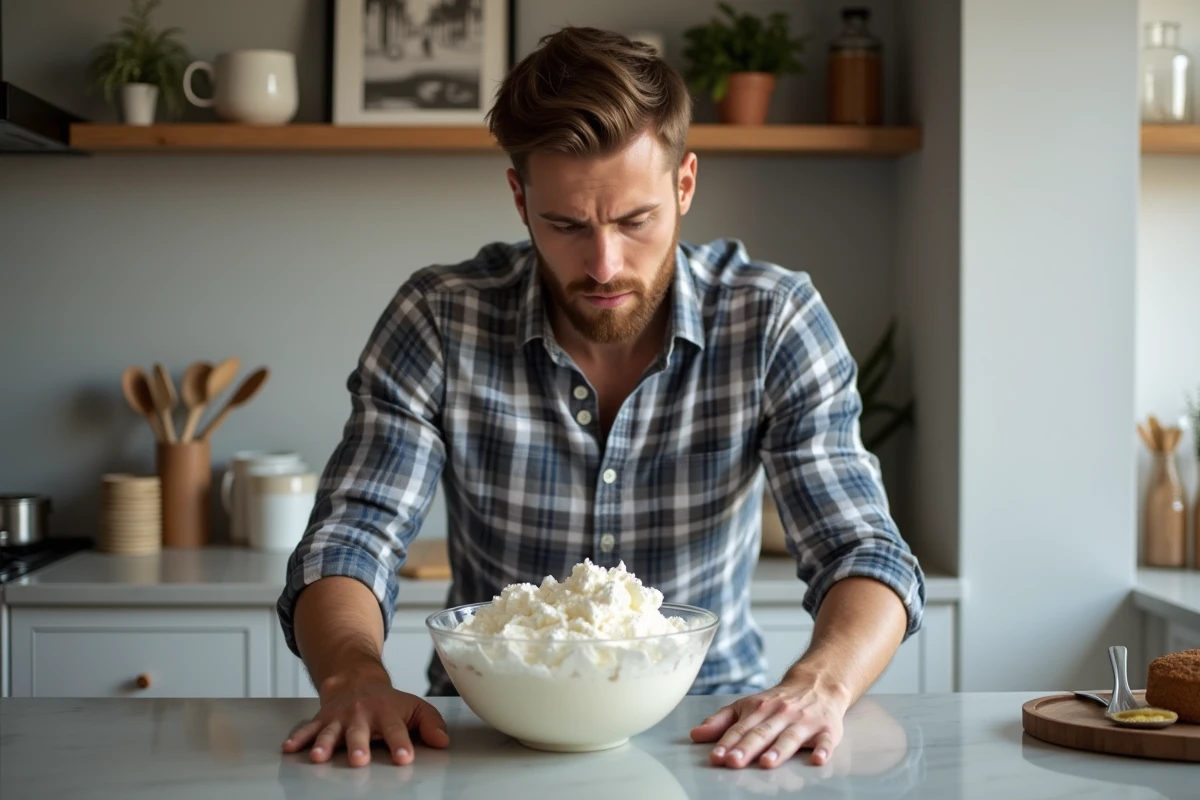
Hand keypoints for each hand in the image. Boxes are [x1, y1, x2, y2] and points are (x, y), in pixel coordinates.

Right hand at [281, 664, 449, 766]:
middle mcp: (362, 715)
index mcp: (387, 713)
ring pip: (331, 732)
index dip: (401, 744)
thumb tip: (443, 741)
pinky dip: (298, 738)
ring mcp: (340, 717)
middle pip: (359, 732)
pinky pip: (308, 728)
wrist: (357, 680)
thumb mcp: (414, 708)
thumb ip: (430, 724)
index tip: (404, 757)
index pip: (396, 730)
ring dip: (324, 744)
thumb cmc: (389, 702)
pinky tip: (289, 748)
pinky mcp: (323, 719)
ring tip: (319, 757)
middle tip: (359, 760)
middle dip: (358, 746)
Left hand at [689, 675, 849, 769]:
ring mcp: (805, 721)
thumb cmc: (779, 700)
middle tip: (734, 762)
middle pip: (762, 733)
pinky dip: (823, 750)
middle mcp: (781, 714)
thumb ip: (721, 721)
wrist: (818, 683)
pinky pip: (827, 741)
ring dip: (778, 750)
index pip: (740, 728)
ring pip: (790, 736)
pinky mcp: (828, 729)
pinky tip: (817, 759)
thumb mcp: (748, 705)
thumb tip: (695, 735)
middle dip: (747, 748)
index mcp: (759, 708)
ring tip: (767, 763)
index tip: (716, 757)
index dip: (727, 742)